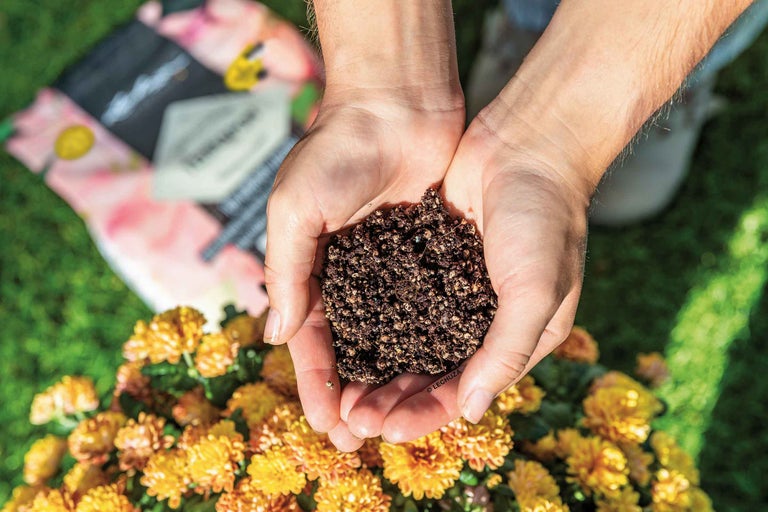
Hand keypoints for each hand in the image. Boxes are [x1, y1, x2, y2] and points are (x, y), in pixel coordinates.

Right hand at [264, 89, 464, 444]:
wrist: (396, 102)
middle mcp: (347, 276)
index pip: (309, 341)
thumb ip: (286, 270)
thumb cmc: (336, 149)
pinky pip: (426, 309)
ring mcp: (388, 269)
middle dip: (352, 394)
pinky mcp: (426, 256)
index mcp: (309, 268)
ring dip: (390, 379)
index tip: (326, 426)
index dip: (315, 385)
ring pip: (389, 338)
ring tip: (400, 419)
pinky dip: (426, 343)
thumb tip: (276, 335)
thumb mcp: (295, 208)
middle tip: (362, 438)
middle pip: (349, 350)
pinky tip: (436, 374)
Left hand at [341, 103, 592, 442]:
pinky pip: (397, 301)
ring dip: (378, 369)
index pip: (466, 390)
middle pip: (430, 374)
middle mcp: (482, 321)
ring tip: (341, 392)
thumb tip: (473, 412)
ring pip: (408, 343)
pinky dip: (374, 322)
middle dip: (393, 400)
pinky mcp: (429, 261)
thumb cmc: (545, 219)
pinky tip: (343, 337)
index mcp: (516, 336)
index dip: (427, 413)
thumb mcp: (538, 290)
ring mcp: (453, 291)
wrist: (528, 143)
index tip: (386, 431)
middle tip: (352, 420)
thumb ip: (506, 351)